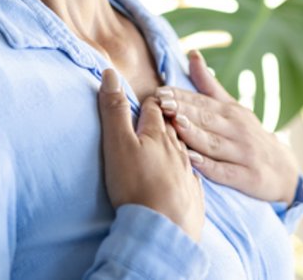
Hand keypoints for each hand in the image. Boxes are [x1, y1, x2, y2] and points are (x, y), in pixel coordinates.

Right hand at [98, 68, 204, 240]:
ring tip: (173, 140)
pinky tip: (187, 175)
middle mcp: (178, 150)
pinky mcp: (193, 197)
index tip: (147, 98)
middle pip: (173, 127)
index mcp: (158, 135)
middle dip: (166, 119)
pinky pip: (192, 178)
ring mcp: (188, 173)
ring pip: (185, 150)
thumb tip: (110, 74)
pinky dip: (187, 171)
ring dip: (178, 143)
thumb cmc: (136, 185)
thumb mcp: (118, 144)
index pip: (155, 109)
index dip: (150, 101)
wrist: (163, 230)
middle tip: (161, 114)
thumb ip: (114, 110)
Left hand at [157, 50, 299, 204]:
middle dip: (183, 110)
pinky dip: (209, 166)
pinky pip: (225, 171)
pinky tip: (192, 161)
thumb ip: (209, 85)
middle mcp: (238, 129)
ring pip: (214, 143)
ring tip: (175, 124)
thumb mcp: (233, 108)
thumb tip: (192, 54)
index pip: (202, 102)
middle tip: (161, 104)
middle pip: (207, 119)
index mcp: (231, 112)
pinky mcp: (247, 177)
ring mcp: (243, 153)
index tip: (159, 92)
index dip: (181, 97)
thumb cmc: (249, 135)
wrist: (284, 169)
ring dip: (194, 134)